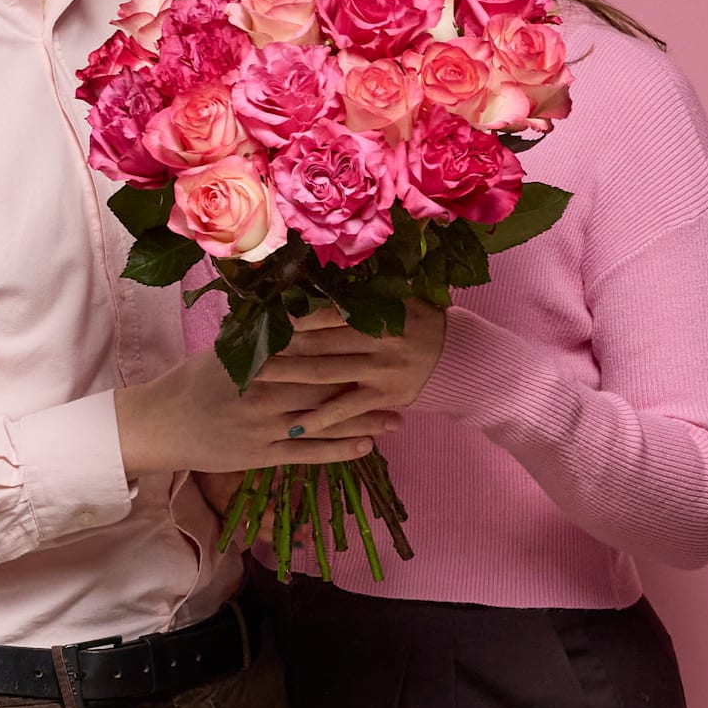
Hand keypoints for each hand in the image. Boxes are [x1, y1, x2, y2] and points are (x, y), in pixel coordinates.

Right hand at [115, 345, 400, 478]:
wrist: (160, 424)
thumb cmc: (191, 382)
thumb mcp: (224, 350)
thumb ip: (261, 337)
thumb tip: (295, 311)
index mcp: (255, 356)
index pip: (309, 340)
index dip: (346, 335)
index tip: (379, 327)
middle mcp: (264, 388)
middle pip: (325, 381)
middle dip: (366, 379)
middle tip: (404, 376)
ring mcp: (263, 423)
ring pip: (323, 420)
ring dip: (362, 419)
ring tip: (397, 419)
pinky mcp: (260, 454)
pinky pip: (307, 453)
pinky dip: (339, 450)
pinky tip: (366, 448)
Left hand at [251, 302, 447, 433]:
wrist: (460, 357)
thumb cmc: (421, 322)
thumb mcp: (398, 299)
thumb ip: (364, 294)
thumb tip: (317, 282)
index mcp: (377, 311)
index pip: (326, 313)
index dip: (293, 316)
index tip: (264, 318)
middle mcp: (376, 341)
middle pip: (319, 343)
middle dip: (281, 346)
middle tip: (247, 348)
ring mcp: (379, 371)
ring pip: (325, 374)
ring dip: (289, 377)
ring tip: (257, 378)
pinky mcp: (383, 397)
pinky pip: (347, 409)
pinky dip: (322, 418)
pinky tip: (295, 425)